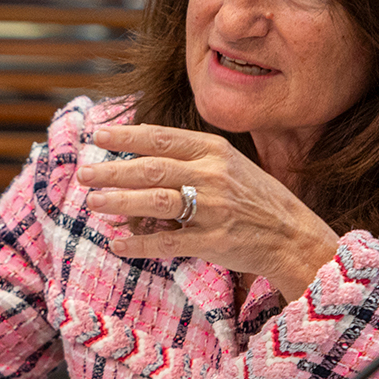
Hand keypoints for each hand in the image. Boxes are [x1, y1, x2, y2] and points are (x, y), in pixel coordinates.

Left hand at [78, 123, 341, 301]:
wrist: (293, 236)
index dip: (127, 136)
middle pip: (152, 169)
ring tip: (93, 202)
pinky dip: (139, 243)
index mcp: (215, 151)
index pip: (162, 138)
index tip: (98, 136)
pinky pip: (167, 242)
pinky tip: (116, 243)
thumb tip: (142, 153)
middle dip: (114, 170)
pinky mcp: (213, 241)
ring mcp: (213, 209)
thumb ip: (192, 157)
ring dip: (120, 202)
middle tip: (85, 173)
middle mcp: (213, 176)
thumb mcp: (230, 164)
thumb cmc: (256, 198)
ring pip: (156, 202)